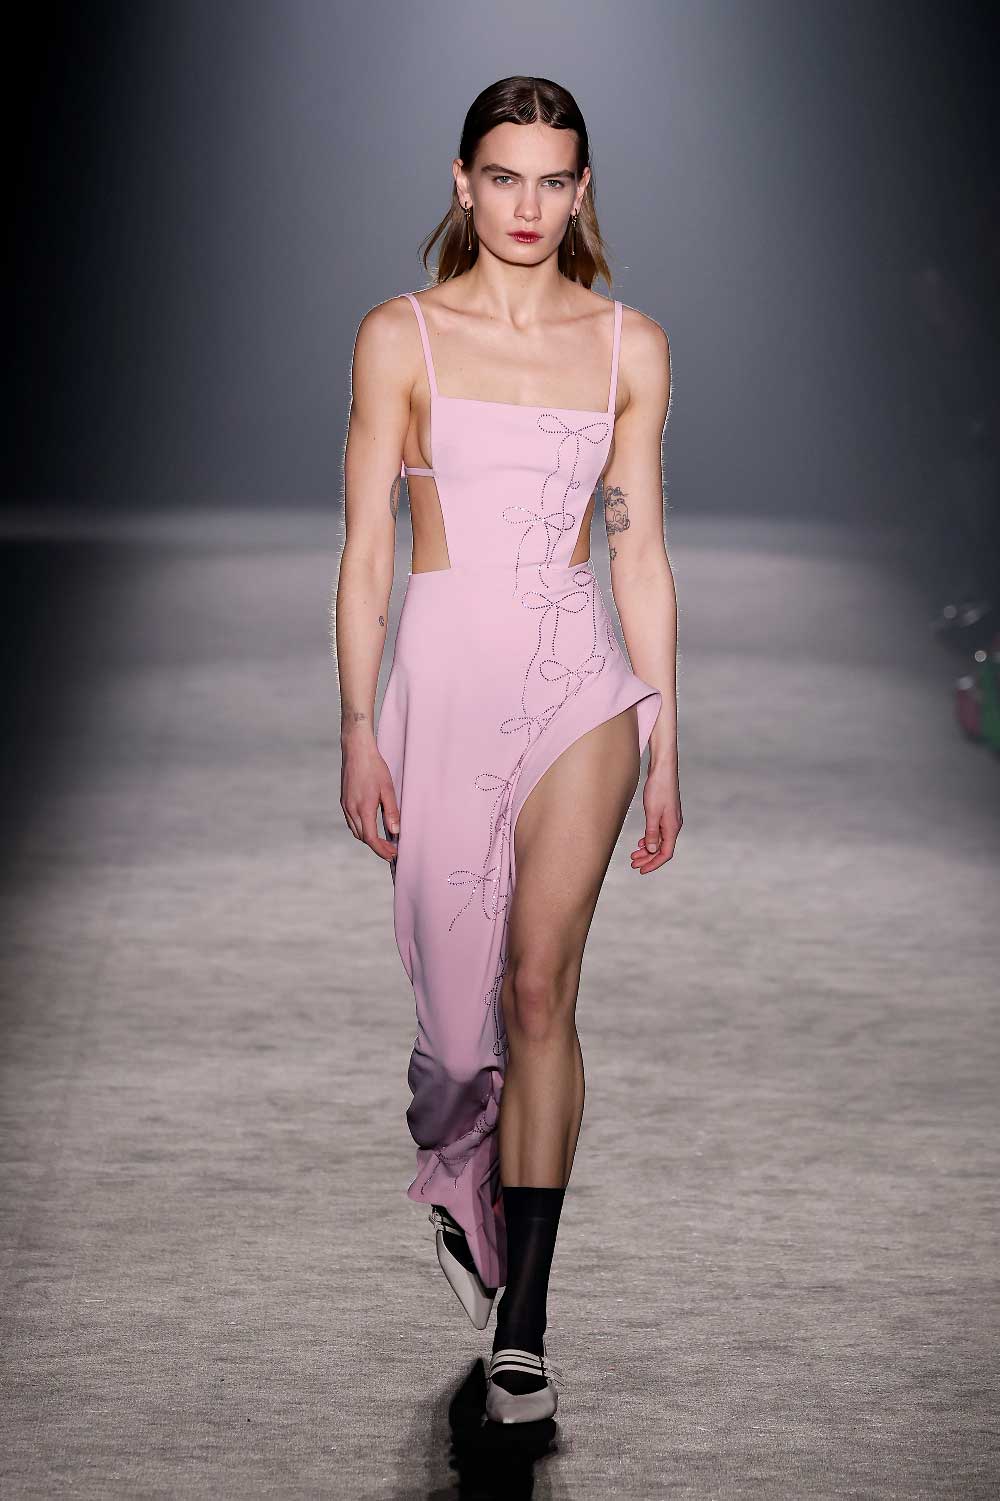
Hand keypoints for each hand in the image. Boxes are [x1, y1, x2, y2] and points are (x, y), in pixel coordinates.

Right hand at [341, 744, 399, 861]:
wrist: (356, 751)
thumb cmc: (374, 768)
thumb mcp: (388, 789)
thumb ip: (392, 812)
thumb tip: (395, 832)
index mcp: (363, 808)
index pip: (370, 838)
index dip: (381, 850)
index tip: (392, 855)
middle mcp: (351, 809)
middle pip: (362, 837)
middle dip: (376, 847)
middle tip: (391, 850)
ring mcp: (345, 805)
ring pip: (355, 830)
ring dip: (368, 838)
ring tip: (383, 841)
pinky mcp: (344, 801)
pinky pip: (351, 821)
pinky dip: (361, 828)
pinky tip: (370, 826)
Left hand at [630, 765, 681, 873]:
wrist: (663, 769)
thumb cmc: (659, 788)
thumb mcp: (652, 813)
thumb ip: (651, 833)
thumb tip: (651, 850)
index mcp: (672, 827)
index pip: (665, 854)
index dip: (653, 864)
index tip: (641, 870)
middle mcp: (673, 825)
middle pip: (662, 849)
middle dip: (647, 859)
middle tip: (633, 864)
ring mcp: (670, 819)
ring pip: (659, 841)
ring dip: (647, 850)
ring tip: (634, 855)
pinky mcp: (665, 813)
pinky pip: (658, 832)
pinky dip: (649, 839)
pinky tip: (641, 842)